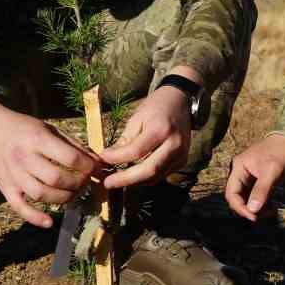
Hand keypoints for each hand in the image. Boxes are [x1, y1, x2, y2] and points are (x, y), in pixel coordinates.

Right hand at [0, 98, 100, 227]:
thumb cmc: (26, 129)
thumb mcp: (50, 129)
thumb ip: (73, 145)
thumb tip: (97, 162)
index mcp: (37, 139)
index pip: (69, 158)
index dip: (88, 166)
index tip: (96, 168)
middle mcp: (24, 158)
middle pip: (56, 179)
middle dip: (77, 183)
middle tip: (85, 181)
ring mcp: (13, 175)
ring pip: (41, 195)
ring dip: (63, 199)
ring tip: (73, 193)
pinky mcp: (6, 188)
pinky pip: (20, 207)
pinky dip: (35, 218)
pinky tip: (50, 222)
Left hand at [98, 70, 197, 188]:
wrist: (180, 102)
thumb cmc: (155, 107)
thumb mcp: (137, 118)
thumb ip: (124, 140)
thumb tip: (107, 159)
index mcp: (161, 130)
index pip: (136, 151)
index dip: (117, 158)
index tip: (102, 160)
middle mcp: (174, 145)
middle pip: (149, 171)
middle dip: (126, 180)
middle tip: (108, 182)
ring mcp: (180, 155)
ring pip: (155, 177)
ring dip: (134, 181)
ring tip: (116, 179)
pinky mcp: (182, 162)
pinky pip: (160, 175)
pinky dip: (144, 177)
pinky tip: (132, 175)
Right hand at [224, 133, 284, 221]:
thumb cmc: (282, 152)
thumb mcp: (272, 171)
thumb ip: (262, 190)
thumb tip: (252, 210)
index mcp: (239, 167)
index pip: (231, 193)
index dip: (240, 208)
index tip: (254, 217)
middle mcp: (241, 172)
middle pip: (238, 198)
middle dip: (250, 209)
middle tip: (267, 215)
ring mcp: (249, 176)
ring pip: (247, 199)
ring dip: (258, 208)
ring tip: (273, 211)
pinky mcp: (258, 180)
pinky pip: (256, 196)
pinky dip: (263, 204)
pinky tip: (273, 207)